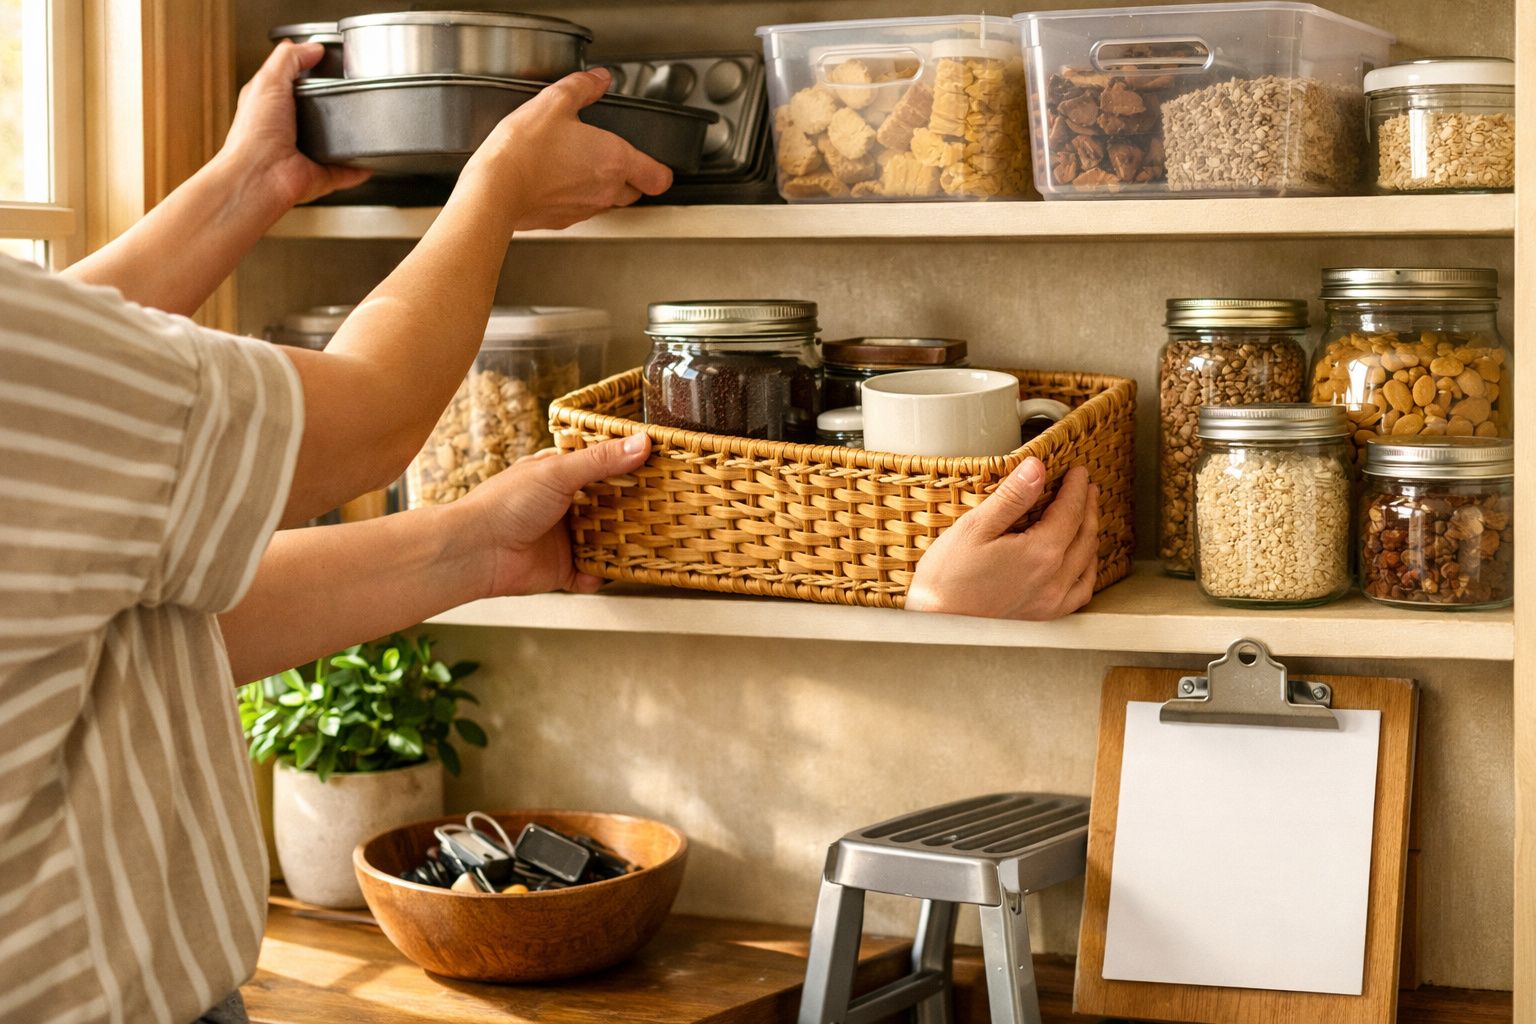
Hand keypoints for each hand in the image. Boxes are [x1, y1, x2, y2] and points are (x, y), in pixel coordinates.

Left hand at [221, 42, 371, 208]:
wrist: (259, 176)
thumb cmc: (254, 134)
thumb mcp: (268, 81)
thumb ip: (289, 59)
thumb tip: (313, 48)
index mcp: (272, 106)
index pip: (291, 83)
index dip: (306, 71)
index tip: (325, 60)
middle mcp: (288, 131)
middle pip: (316, 112)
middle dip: (332, 104)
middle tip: (350, 90)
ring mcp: (306, 154)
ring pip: (332, 141)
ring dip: (347, 135)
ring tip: (364, 122)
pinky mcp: (321, 175)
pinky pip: (346, 171)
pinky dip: (359, 168)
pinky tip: (371, 160)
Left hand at [455, 435, 651, 597]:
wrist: (477, 551)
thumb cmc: (505, 503)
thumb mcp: (557, 472)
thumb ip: (601, 460)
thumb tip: (641, 443)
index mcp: (559, 475)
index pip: (600, 466)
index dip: (628, 466)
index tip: (659, 466)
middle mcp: (564, 506)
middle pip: (608, 505)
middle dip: (633, 507)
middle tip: (666, 504)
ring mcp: (564, 538)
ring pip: (604, 540)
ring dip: (623, 542)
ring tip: (653, 539)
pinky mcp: (562, 569)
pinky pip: (591, 573)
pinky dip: (601, 574)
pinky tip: (615, 570)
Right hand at [461, 68, 672, 230]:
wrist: (495, 189)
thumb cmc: (524, 150)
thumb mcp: (554, 102)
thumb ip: (582, 86)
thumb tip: (598, 79)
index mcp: (614, 160)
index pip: (659, 177)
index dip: (660, 170)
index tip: (654, 162)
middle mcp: (606, 190)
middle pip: (635, 191)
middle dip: (630, 176)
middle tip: (611, 157)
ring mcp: (585, 209)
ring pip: (607, 201)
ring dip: (601, 186)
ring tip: (577, 164)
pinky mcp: (564, 220)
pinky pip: (581, 209)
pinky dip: (575, 196)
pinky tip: (556, 179)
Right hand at [906, 459, 1099, 619]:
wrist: (938, 624)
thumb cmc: (948, 579)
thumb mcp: (974, 528)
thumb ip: (1011, 497)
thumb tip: (1036, 468)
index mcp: (1040, 553)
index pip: (1070, 511)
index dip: (1076, 488)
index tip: (1078, 472)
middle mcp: (1054, 580)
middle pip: (1084, 535)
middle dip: (1088, 507)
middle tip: (1087, 489)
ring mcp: (1052, 602)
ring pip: (1087, 562)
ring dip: (1090, 535)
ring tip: (1087, 518)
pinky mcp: (1044, 617)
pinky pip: (1080, 592)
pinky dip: (1087, 571)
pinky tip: (1082, 563)